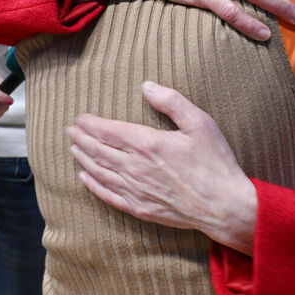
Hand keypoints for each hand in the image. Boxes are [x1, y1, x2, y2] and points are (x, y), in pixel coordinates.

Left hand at [67, 81, 257, 253]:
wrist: (224, 206)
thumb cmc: (215, 162)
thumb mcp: (200, 123)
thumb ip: (171, 101)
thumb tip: (146, 86)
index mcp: (147, 144)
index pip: (108, 131)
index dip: (90, 124)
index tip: (79, 117)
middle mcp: (135, 167)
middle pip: (98, 150)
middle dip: (81, 138)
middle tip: (70, 130)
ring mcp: (135, 190)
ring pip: (99, 171)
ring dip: (83, 158)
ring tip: (73, 148)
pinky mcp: (139, 208)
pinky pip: (107, 195)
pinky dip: (92, 184)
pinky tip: (84, 177)